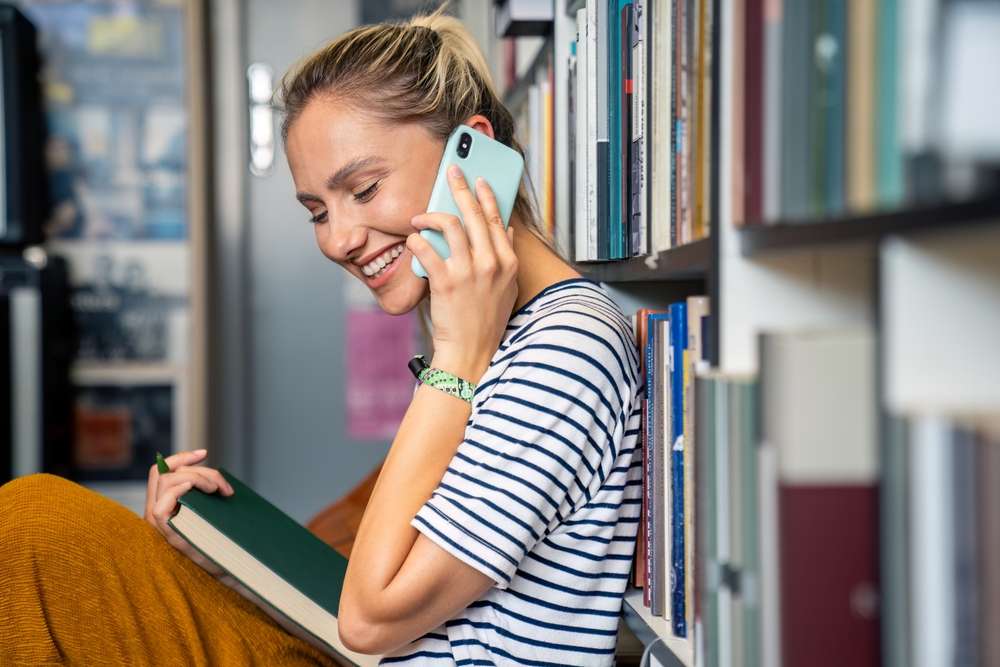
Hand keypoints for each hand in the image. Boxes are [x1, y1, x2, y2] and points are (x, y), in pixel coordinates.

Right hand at [145, 449, 234, 576]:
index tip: (204, 453)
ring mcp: (160, 525)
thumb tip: (213, 476)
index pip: (160, 471)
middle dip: (199, 471)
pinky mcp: (169, 536)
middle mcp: (157, 513)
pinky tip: (194, 489)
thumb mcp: (210, 509)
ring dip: (197, 478)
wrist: (235, 568)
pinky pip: (161, 506)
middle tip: (223, 487)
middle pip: (167, 474)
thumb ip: (203, 493)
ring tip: (218, 491)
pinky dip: (177, 490)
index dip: (180, 458)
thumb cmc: (226, 538)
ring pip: (167, 483)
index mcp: (165, 505)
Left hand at [406, 164, 518, 381]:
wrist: (471, 351)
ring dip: (431, 215)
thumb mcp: (508, 288)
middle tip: (451, 173)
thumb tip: (507, 230)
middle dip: (460, 188)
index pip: (497, 219)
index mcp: (508, 262)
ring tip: (420, 217)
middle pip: (474, 214)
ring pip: (450, 225)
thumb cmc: (486, 321)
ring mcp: (468, 272)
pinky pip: (426, 248)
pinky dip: (417, 240)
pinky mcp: (446, 282)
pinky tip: (413, 240)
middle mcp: (491, 263)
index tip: (477, 180)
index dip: (486, 195)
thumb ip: (507, 257)